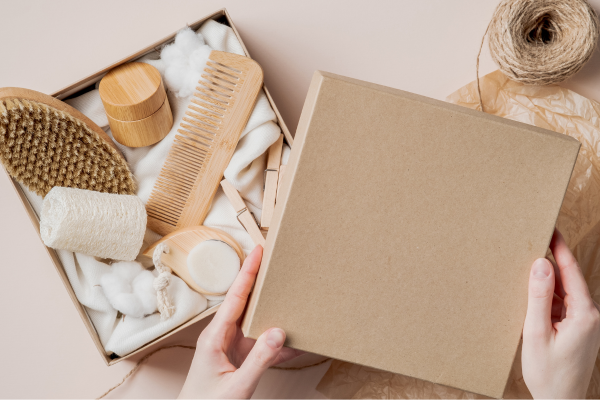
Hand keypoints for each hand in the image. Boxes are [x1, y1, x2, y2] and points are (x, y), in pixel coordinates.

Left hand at [179, 245, 301, 398]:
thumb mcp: (236, 386)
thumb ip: (259, 360)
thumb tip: (279, 332)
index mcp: (214, 337)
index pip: (235, 297)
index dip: (248, 272)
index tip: (258, 252)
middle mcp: (221, 336)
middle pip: (244, 301)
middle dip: (259, 281)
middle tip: (275, 262)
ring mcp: (229, 346)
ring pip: (254, 320)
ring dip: (271, 310)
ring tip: (289, 295)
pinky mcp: (238, 357)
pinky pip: (261, 343)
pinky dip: (277, 343)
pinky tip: (296, 343)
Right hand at [522, 229, 599, 398]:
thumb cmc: (548, 373)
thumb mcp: (537, 332)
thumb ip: (539, 297)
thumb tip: (541, 264)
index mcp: (585, 314)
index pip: (571, 271)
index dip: (560, 248)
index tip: (551, 228)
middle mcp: (590, 315)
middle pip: (569, 279)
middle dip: (552, 260)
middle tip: (533, 239)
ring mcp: (585, 323)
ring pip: (565, 292)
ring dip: (548, 280)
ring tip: (527, 265)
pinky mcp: (577, 330)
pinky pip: (562, 305)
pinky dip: (548, 297)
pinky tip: (531, 295)